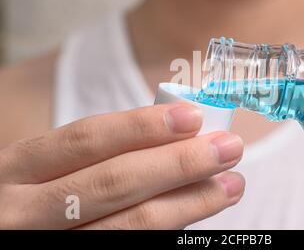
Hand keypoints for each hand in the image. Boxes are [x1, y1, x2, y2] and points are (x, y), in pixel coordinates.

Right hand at [0, 103, 244, 228]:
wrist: (0, 235)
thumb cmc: (32, 194)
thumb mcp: (41, 167)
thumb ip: (93, 155)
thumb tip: (174, 137)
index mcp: (18, 168)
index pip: (87, 140)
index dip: (143, 127)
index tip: (193, 116)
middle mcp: (24, 212)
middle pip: (114, 183)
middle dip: (179, 164)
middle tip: (228, 148)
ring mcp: (47, 246)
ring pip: (129, 226)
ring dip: (189, 204)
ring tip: (230, 185)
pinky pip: (130, 248)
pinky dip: (169, 230)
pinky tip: (196, 214)